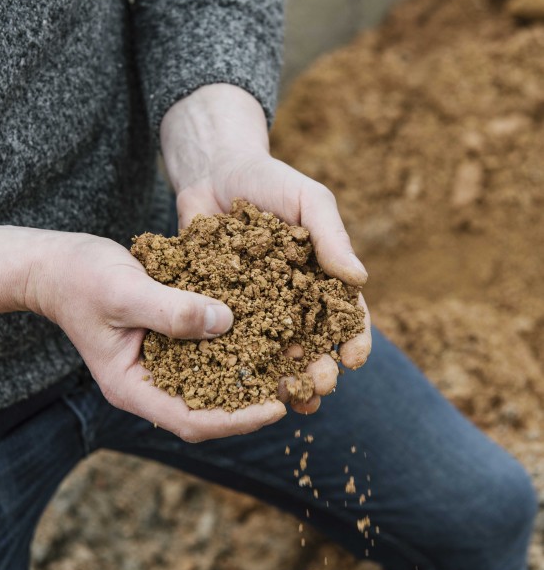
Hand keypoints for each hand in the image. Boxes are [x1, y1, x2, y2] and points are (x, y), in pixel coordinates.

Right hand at [24, 230, 286, 440]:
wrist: (57, 264)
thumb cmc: (80, 278)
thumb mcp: (125, 291)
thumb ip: (172, 310)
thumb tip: (228, 323)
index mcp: (133, 387)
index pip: (193, 420)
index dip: (237, 418)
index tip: (277, 407)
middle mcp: (151, 382)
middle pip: (211, 407)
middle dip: (255, 400)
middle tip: (299, 386)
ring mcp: (161, 363)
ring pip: (214, 379)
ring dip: (252, 373)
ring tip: (293, 363)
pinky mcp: (170, 339)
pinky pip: (210, 350)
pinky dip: (238, 344)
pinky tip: (269, 330)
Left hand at [161, 84, 371, 413]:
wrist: (211, 170)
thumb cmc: (268, 179)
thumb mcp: (308, 199)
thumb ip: (332, 235)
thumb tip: (359, 279)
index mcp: (322, 278)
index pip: (347, 315)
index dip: (354, 339)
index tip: (353, 357)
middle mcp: (292, 299)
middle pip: (314, 344)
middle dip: (321, 369)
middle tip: (319, 386)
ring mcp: (256, 307)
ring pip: (275, 353)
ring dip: (284, 379)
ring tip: (287, 399)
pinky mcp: (219, 308)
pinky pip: (230, 341)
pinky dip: (238, 365)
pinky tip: (237, 385)